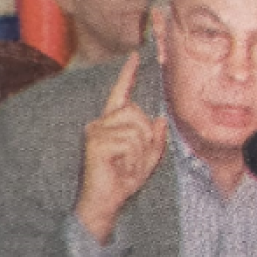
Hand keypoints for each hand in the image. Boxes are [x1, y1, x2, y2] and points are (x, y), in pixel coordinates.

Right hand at [75, 53, 167, 243]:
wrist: (106, 200)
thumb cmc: (125, 179)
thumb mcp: (149, 159)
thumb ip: (156, 139)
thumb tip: (161, 119)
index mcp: (114, 123)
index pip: (123, 94)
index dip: (129, 75)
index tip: (136, 56)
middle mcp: (102, 122)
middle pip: (139, 115)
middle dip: (147, 140)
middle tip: (135, 160)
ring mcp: (97, 130)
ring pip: (137, 129)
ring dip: (141, 152)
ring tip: (128, 165)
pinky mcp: (96, 141)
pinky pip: (129, 142)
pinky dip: (133, 157)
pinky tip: (121, 166)